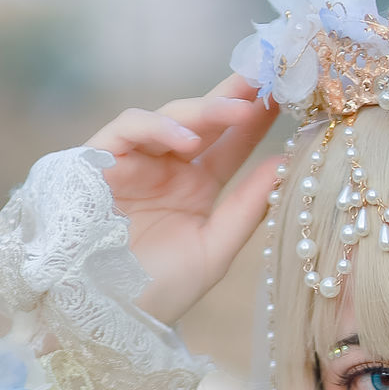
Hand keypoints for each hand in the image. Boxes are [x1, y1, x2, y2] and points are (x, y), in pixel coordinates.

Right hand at [85, 78, 280, 326]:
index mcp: (195, 188)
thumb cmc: (158, 292)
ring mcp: (135, 161)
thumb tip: (287, 164)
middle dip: (234, 94)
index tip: (288, 95)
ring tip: (241, 111)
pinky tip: (189, 142)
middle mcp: (166, 169)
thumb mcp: (214, 250)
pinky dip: (158, 128)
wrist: (105, 316)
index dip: (256, 119)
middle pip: (203, 119)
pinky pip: (130, 128)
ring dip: (206, 109)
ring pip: (171, 116)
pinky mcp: (100, 160)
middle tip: (267, 74)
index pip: (230, 144)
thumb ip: (247, 208)